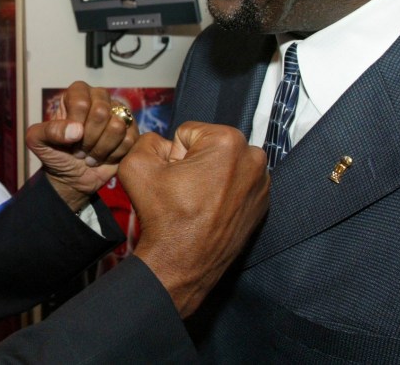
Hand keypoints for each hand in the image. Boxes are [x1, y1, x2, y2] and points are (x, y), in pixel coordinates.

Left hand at [26, 81, 137, 211]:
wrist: (72, 177)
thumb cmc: (55, 154)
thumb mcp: (38, 141)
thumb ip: (48, 130)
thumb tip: (76, 130)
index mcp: (78, 93)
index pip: (81, 101)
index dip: (74, 124)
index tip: (68, 139)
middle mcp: (100, 98)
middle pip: (102, 112)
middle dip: (88, 138)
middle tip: (80, 149)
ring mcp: (118, 114)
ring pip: (117, 126)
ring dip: (100, 149)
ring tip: (90, 154)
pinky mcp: (132, 132)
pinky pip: (129, 140)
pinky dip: (113, 155)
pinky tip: (104, 157)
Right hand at [120, 122, 268, 317]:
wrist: (182, 264)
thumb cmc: (164, 218)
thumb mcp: (136, 166)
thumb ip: (147, 139)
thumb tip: (162, 142)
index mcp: (228, 142)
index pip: (188, 133)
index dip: (174, 155)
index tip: (175, 179)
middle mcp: (253, 158)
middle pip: (210, 147)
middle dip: (194, 163)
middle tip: (184, 191)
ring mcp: (262, 183)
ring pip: (224, 165)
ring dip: (209, 177)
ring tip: (196, 202)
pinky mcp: (263, 204)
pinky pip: (236, 185)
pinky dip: (223, 193)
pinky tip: (210, 211)